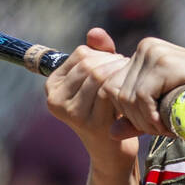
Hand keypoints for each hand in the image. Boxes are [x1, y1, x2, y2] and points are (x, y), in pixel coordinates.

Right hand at [45, 27, 138, 168]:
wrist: (111, 151)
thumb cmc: (106, 110)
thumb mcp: (98, 79)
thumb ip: (97, 53)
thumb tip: (95, 32)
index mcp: (52, 86)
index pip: (81, 54)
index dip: (103, 55)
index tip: (115, 65)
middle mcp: (55, 99)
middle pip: (90, 64)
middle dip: (114, 65)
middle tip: (128, 73)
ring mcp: (71, 112)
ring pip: (99, 76)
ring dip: (120, 75)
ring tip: (129, 82)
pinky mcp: (89, 122)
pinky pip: (109, 92)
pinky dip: (123, 90)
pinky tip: (131, 95)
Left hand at [104, 38, 184, 137]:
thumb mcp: (162, 112)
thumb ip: (137, 120)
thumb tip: (110, 133)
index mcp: (142, 54)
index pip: (112, 88)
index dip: (126, 113)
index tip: (151, 126)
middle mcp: (145, 48)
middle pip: (115, 93)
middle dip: (134, 118)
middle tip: (159, 130)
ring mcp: (153, 52)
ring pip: (126, 97)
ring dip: (144, 121)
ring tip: (166, 128)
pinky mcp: (163, 62)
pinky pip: (141, 97)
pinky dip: (150, 117)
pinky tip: (166, 125)